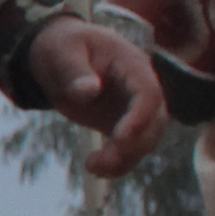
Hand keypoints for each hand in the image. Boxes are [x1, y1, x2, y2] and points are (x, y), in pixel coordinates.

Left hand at [36, 16, 172, 173]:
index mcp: (131, 63)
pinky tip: (95, 169)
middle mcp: (140, 87)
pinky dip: (118, 164)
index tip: (121, 137)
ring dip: (125, 159)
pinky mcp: (121, 125)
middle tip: (103, 160)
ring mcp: (133, 108)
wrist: (59, 56)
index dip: (141, 116)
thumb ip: (75, 70)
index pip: (149, 92)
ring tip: (93, 166)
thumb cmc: (62, 47)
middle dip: (134, 145)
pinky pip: (129, 148)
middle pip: (155, 121)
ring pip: (146, 140)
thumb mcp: (61, 52)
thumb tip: (91, 91)